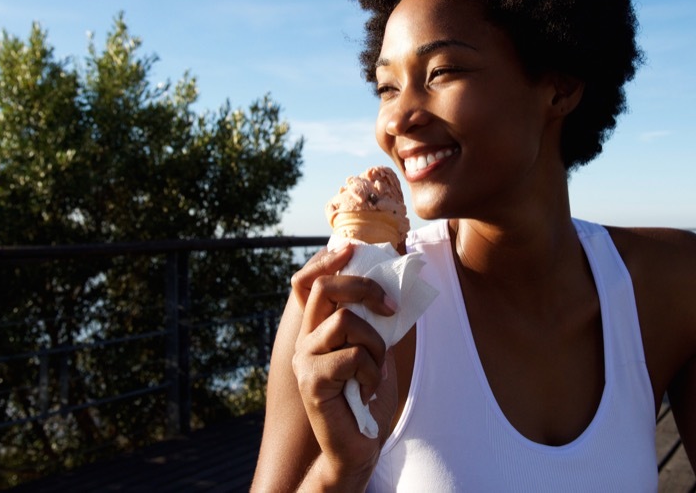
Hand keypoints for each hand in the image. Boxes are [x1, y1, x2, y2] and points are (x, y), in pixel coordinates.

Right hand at [290, 245, 398, 483]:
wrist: (358, 448)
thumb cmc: (367, 400)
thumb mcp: (375, 351)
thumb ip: (373, 322)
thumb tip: (390, 285)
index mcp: (317, 329)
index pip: (311, 282)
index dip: (329, 260)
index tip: (354, 248)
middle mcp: (305, 340)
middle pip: (325, 287)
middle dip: (363, 287)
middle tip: (389, 306)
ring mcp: (305, 359)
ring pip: (346, 321)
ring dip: (375, 343)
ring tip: (375, 369)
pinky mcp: (312, 381)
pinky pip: (352, 355)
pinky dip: (371, 371)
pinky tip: (368, 390)